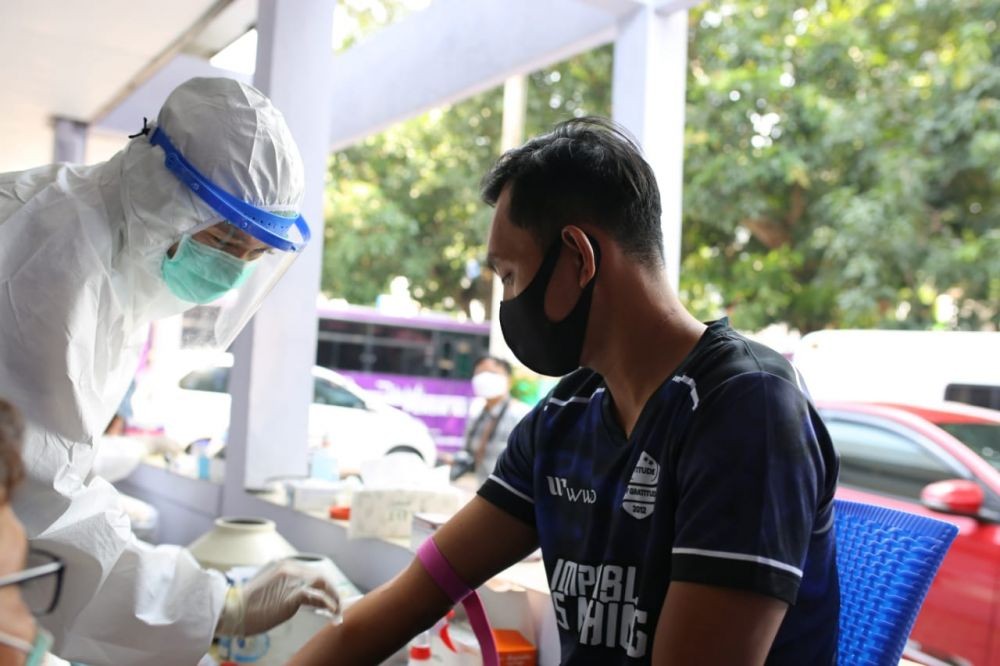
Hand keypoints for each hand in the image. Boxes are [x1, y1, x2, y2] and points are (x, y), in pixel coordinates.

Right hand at [216, 559, 341, 636]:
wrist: (231, 611)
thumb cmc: (245, 605)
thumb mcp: (267, 590)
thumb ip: (283, 587)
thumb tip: (300, 596)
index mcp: (283, 565)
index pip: (312, 572)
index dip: (324, 584)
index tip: (331, 594)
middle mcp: (289, 569)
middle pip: (320, 576)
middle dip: (332, 589)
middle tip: (339, 602)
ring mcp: (291, 581)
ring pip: (322, 584)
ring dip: (334, 597)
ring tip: (338, 609)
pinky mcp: (291, 596)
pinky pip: (317, 598)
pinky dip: (328, 604)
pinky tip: (332, 612)